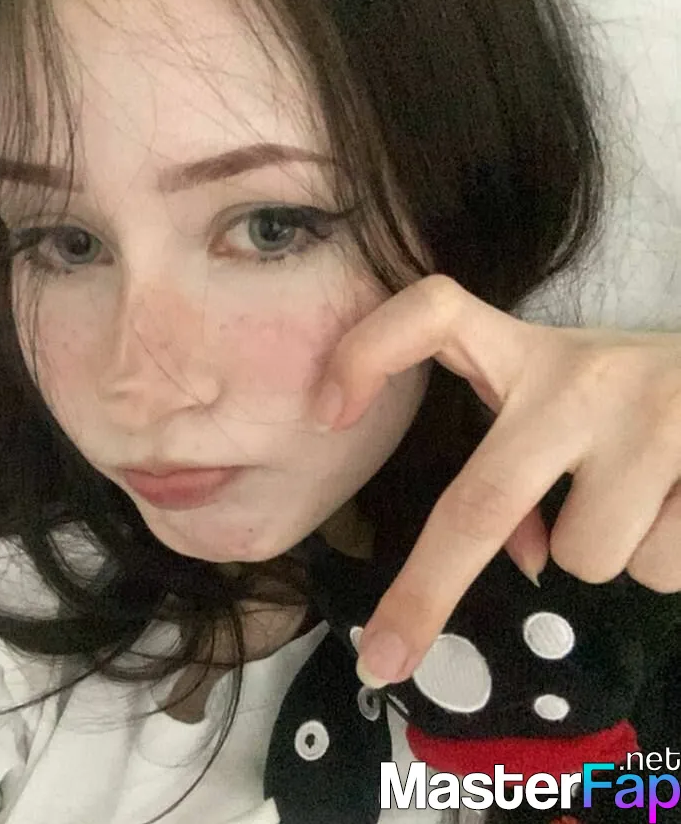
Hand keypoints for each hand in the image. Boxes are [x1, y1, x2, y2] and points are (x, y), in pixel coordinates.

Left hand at [313, 275, 680, 687]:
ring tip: (645, 493)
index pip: (432, 312)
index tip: (325, 417)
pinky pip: (660, 567)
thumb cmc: (637, 396)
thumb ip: (526, 468)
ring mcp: (652, 416)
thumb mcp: (570, 405)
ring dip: (606, 550)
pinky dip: (666, 558)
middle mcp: (579, 377)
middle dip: (425, 591)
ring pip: (584, 556)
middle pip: (479, 501)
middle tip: (381, 658)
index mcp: (526, 353)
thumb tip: (527, 562)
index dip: (368, 352)